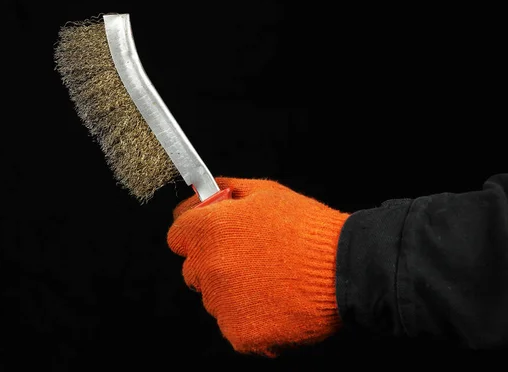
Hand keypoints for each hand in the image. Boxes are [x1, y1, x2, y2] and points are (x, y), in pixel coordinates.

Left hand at [167, 177, 349, 355]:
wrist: (346, 269)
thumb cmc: (308, 229)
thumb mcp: (266, 193)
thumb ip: (226, 190)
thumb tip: (204, 192)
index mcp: (208, 231)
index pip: (177, 236)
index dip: (197, 234)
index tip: (212, 236)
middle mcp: (207, 268)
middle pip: (194, 270)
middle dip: (215, 264)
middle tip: (252, 259)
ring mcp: (222, 305)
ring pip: (215, 300)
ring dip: (234, 293)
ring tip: (271, 281)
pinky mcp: (240, 334)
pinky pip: (234, 326)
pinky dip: (251, 319)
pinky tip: (276, 302)